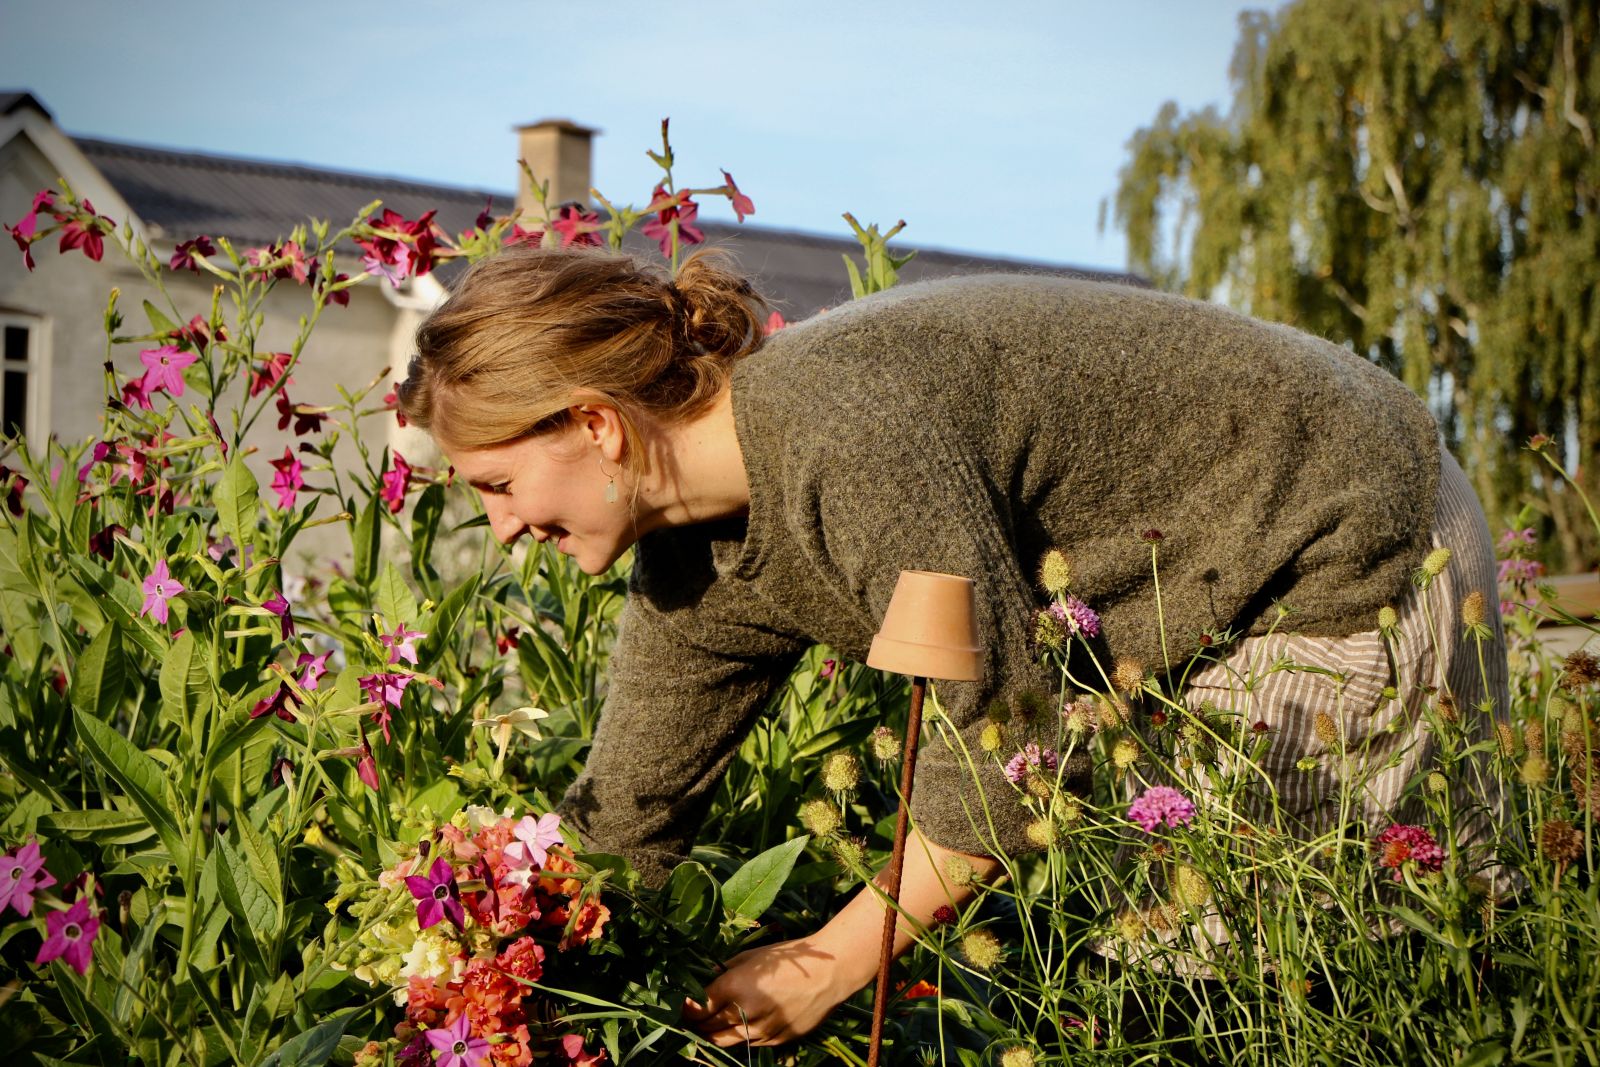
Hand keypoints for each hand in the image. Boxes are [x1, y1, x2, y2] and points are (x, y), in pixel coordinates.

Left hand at [683, 935, 859, 1046]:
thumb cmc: (790, 959)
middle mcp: (745, 1011)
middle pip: (708, 1028)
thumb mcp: (753, 956)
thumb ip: (727, 970)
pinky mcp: (777, 1040)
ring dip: (713, 1036)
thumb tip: (707, 979)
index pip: (699, 1007)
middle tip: (691, 1019)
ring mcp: (762, 1030)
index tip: (684, 1006)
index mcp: (735, 985)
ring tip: (706, 1029)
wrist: (829, 974)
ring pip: (726, 1042)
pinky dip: (739, 1038)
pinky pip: (749, 1044)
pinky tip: (736, 1029)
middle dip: (695, 1024)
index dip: (687, 1009)